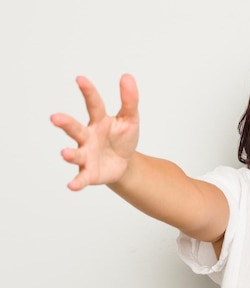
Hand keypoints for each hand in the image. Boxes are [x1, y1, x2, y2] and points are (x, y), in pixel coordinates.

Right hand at [50, 74, 139, 190]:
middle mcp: (88, 136)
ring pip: (75, 153)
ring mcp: (86, 154)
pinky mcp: (89, 172)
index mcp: (99, 121)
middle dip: (65, 124)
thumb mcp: (130, 119)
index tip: (80, 79)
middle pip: (75, 128)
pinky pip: (81, 177)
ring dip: (69, 154)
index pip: (94, 105)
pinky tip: (72, 185)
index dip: (88, 92)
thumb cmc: (122, 138)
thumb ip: (129, 100)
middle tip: (55, 118)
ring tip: (64, 153)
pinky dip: (77, 181)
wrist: (125, 163)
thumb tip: (127, 76)